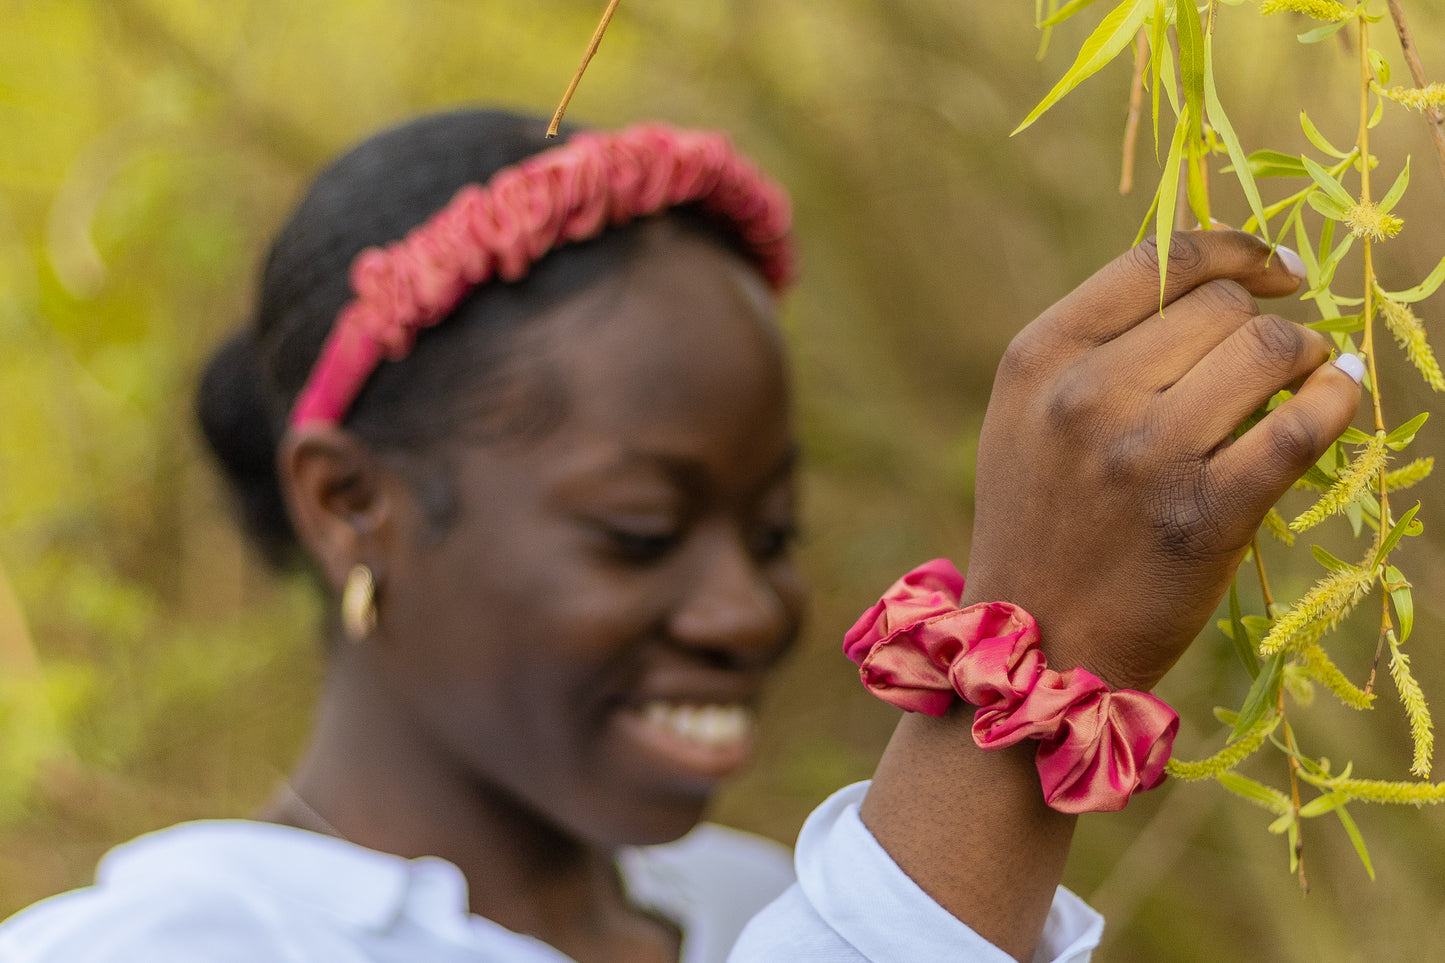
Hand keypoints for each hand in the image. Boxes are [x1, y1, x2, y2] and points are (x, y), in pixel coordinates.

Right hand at [963, 229, 1361, 691]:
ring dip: (1305, 355)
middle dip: (1262, 320)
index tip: (1272, 270)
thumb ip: (1094, 347)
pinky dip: (1338, 396)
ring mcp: (1145, 454)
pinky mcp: (1205, 513)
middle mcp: (1086, 395)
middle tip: (1273, 360)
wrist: (1037, 640)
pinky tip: (1339, 393)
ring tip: (1304, 380)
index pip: (1157, 261)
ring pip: (1269, 349)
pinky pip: (1301, 423)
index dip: (1232, 250)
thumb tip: (1214, 285)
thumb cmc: (1038, 521)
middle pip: (1222, 305)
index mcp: (1038, 359)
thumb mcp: (1025, 416)